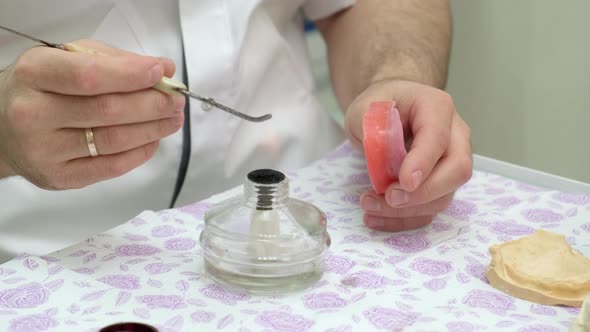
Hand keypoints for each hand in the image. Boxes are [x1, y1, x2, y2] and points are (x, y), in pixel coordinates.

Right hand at [0, 40, 184, 188]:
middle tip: (175, 100)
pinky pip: (112, 167)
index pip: (89, 76)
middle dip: (152, 105)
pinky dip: (141, 152)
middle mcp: (34, 114)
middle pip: (108, 111)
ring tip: (172, 118)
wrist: (3, 126)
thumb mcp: (67, 59)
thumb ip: (114, 60)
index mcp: (35, 75)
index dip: (130, 76)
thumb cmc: (43, 87)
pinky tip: (153, 139)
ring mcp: (45, 151)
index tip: (160, 72)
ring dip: (153, 129)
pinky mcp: (59, 177)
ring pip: (113, 141)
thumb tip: (162, 70)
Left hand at [345, 80, 472, 230]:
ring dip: (407, 210)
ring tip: (369, 205)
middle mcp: (454, 135)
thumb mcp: (364, 108)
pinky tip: (375, 217)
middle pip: (458, 170)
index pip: (438, 137)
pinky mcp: (441, 185)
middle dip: (423, 193)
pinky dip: (403, 219)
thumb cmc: (379, 106)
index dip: (424, 162)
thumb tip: (385, 156)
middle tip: (389, 198)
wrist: (388, 110)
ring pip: (444, 196)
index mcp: (437, 108)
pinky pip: (430, 209)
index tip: (403, 182)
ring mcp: (451, 162)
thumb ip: (373, 127)